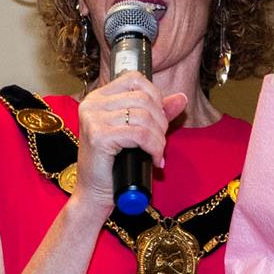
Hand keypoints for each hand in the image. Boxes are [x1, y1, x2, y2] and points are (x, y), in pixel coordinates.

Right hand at [73, 74, 188, 209]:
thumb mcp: (138, 132)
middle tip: (159, 142)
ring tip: (156, 152)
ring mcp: (93, 119)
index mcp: (98, 97)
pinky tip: (153, 159)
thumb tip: (181, 97)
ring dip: (158, 138)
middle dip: (160, 121)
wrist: (95, 194)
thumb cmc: (114, 165)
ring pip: (143, 116)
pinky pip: (139, 134)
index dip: (155, 97)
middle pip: (143, 98)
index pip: (135, 79)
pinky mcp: (98, 136)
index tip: (157, 121)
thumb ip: (157, 112)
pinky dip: (153, 147)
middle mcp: (92, 104)